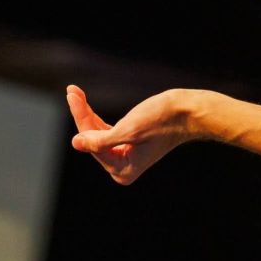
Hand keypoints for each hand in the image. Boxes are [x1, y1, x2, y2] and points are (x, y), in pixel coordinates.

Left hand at [65, 84, 212, 184]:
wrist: (188, 112)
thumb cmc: (162, 120)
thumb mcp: (128, 130)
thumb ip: (100, 140)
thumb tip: (76, 143)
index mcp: (122, 170)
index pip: (93, 143)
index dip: (82, 118)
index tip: (72, 96)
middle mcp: (122, 167)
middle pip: (93, 139)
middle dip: (82, 114)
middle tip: (72, 90)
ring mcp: (125, 156)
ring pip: (97, 134)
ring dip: (87, 114)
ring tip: (75, 92)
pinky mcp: (129, 143)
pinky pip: (106, 132)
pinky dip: (96, 118)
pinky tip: (85, 105)